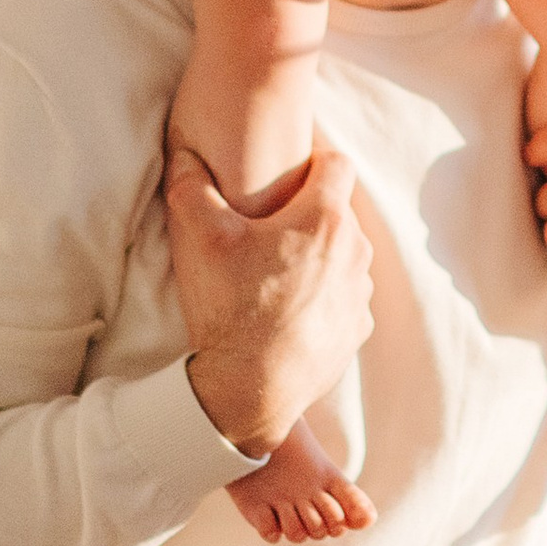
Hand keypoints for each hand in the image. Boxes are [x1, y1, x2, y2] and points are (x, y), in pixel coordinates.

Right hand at [167, 144, 372, 456]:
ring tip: (276, 275)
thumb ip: (191, 184)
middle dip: (308, 214)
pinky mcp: (356, 330)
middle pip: (338, 212)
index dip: (313, 161)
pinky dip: (322, 298)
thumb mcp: (199, 237)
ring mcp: (359, 294)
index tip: (289, 174)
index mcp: (325, 218)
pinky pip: (343, 299)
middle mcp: (354, 251)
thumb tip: (188, 155)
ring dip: (318, 258)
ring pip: (343, 257)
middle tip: (268, 229)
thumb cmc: (230, 308)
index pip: (337, 163)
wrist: (249, 390)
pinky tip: (288, 311)